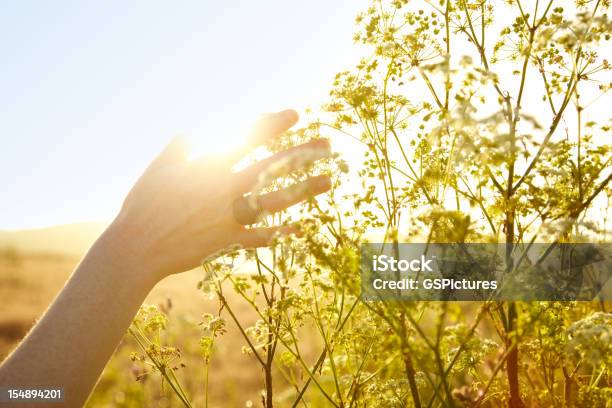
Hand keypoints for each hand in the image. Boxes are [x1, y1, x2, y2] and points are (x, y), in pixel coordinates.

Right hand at [105, 109, 330, 281]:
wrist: (137, 247)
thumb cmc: (143, 204)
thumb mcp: (158, 168)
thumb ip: (179, 147)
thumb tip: (192, 130)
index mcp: (209, 166)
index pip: (248, 139)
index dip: (273, 124)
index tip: (295, 113)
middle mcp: (225, 189)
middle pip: (272, 167)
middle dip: (302, 154)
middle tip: (327, 145)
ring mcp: (230, 215)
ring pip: (276, 200)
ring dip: (304, 190)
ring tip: (329, 181)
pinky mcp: (228, 240)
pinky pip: (260, 237)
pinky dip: (281, 233)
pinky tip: (302, 228)